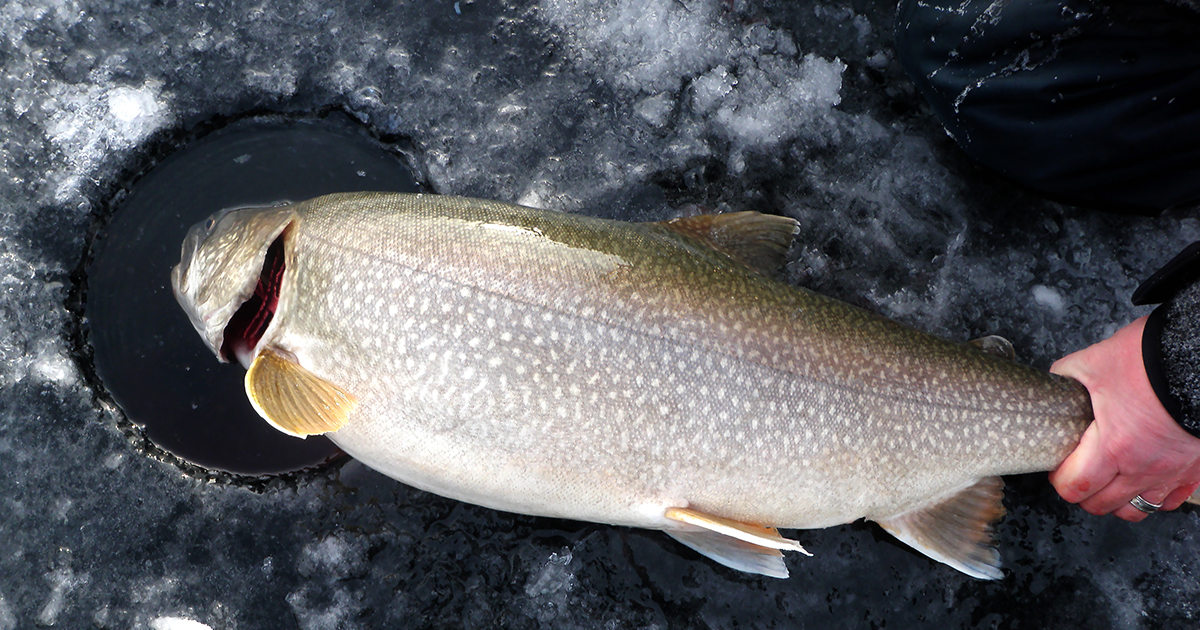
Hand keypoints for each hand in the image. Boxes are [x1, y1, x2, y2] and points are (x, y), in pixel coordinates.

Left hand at [1048, 315, 1199, 521]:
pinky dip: (1153, 496)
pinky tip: (1143, 479)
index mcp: (1113, 446)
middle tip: (1077, 472)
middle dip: (1082, 492)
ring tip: (1107, 481)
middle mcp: (1143, 467)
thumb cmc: (1154, 360)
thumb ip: (1069, 375)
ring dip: (1116, 500)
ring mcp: (1171, 472)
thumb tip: (1057, 382)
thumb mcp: (1096, 361)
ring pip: (1136, 509)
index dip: (1059, 479)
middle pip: (1101, 504)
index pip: (1075, 487)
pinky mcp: (1193, 469)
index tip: (1057, 466)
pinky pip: (1170, 500)